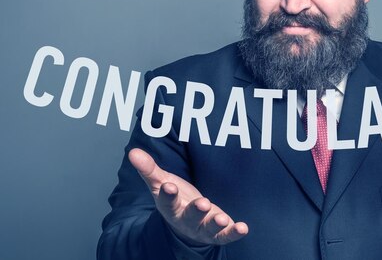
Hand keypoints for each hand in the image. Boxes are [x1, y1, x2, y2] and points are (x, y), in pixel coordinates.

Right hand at [129, 148, 247, 245]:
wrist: (186, 224)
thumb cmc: (175, 199)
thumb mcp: (161, 183)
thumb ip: (149, 169)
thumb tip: (132, 152)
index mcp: (170, 206)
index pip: (167, 201)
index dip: (168, 194)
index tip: (168, 186)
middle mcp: (186, 219)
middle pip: (190, 216)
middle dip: (196, 211)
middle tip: (202, 203)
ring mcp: (203, 227)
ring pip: (208, 227)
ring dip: (215, 223)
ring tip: (221, 218)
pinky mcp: (219, 232)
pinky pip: (226, 235)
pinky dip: (234, 232)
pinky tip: (243, 228)